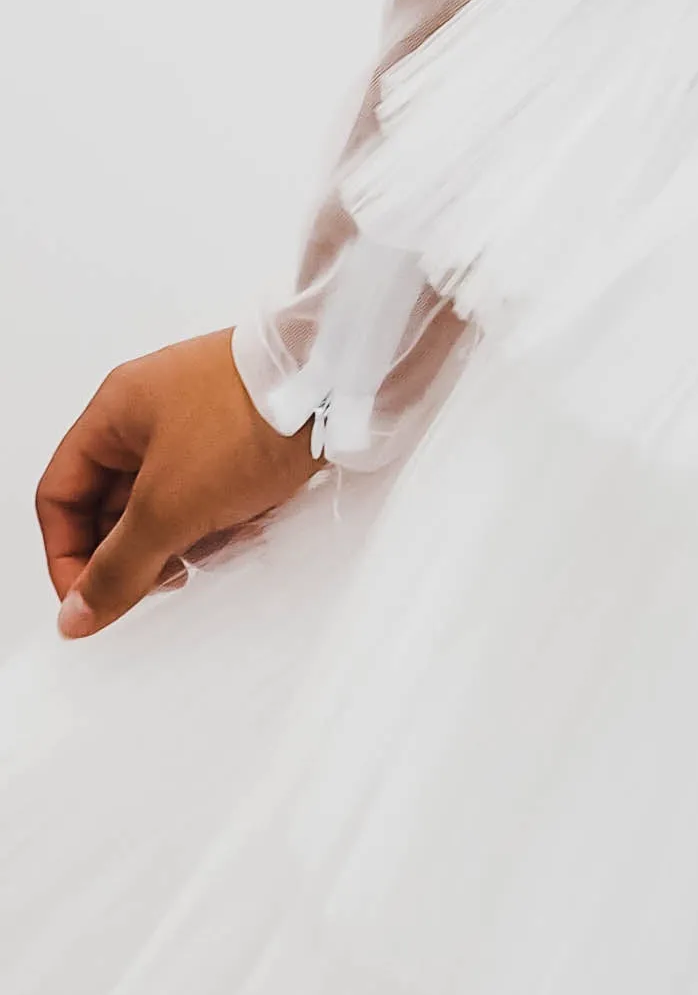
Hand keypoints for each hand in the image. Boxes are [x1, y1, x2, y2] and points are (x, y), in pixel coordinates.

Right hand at [36, 330, 319, 639]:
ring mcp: (203, 419)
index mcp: (116, 411)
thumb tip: (78, 614)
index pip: (60, 493)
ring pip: (168, 500)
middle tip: (160, 580)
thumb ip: (117, 566)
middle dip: (133, 549)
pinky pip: (215, 491)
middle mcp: (153, 409)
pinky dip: (224, 518)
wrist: (341, 379)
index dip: (66, 554)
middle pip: (113, 501)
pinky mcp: (247, 433)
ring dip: (182, 536)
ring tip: (213, 547)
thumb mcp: (168, 506)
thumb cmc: (249, 418)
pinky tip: (248, 528)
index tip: (91, 602)